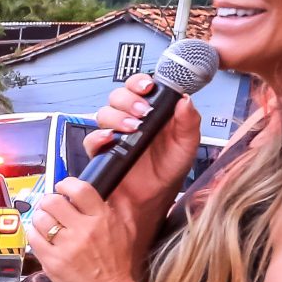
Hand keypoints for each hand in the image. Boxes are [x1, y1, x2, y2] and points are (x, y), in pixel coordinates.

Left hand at [24, 175, 139, 281]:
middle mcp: (83, 230)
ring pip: (40, 218)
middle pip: (53, 202)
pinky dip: (34, 233)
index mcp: (101, 218)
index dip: (66, 184)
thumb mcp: (127, 229)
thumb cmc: (117, 263)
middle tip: (49, 206)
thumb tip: (110, 188)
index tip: (61, 187)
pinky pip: (33, 238)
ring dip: (39, 217)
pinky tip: (40, 236)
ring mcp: (66, 246)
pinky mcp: (52, 262)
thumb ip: (120, 206)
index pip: (79, 189)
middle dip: (48, 201)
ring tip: (44, 222)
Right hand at [83, 73, 202, 213]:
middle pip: (118, 96)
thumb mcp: (186, 145)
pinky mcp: (102, 151)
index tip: (148, 87)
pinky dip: (98, 137)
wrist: (153, 199)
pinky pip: (91, 139)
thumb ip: (189, 122)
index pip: (139, 87)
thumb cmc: (169, 171)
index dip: (140, 82)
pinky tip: (110, 139)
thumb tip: (185, 100)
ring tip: (131, 128)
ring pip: (104, 113)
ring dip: (117, 117)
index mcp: (152, 113)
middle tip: (142, 111)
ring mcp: (115, 135)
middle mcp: (131, 120)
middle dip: (128, 100)